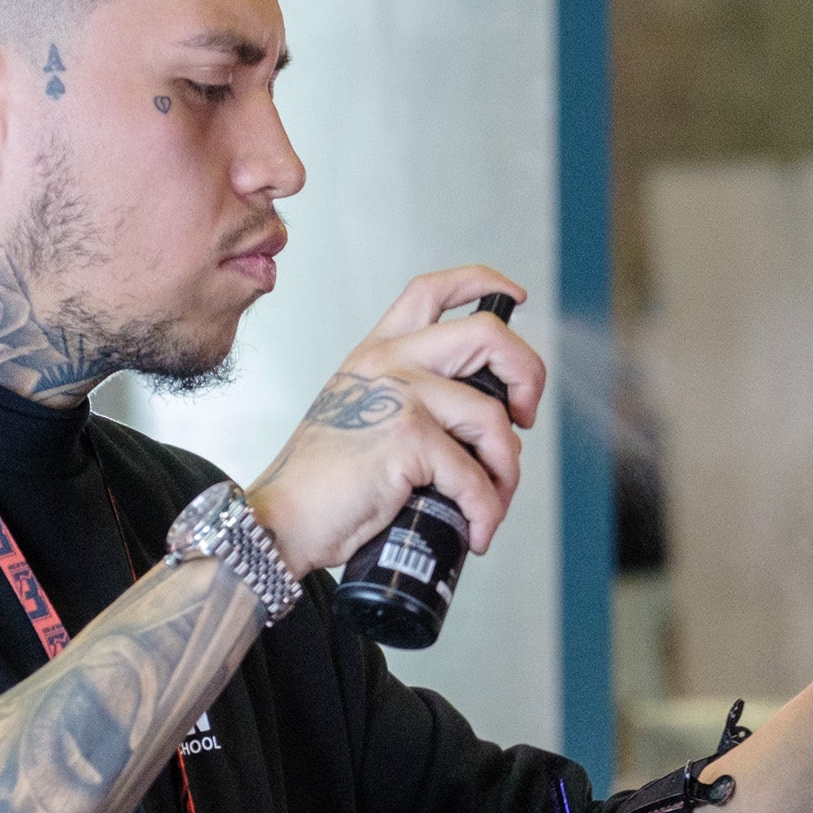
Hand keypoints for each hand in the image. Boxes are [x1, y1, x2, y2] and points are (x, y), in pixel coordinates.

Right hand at [247, 266, 545, 573]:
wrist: (283, 519)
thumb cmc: (327, 483)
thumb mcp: (364, 416)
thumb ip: (415, 401)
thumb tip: (491, 425)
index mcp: (378, 351)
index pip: (433, 290)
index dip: (484, 282)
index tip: (516, 296)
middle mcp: (388, 361)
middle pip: (486, 334)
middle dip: (528, 375)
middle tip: (526, 419)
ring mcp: (398, 394)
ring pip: (492, 417)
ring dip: (507, 470)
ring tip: (494, 503)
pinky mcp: (406, 437)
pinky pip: (474, 475)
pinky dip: (486, 510)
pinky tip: (476, 531)